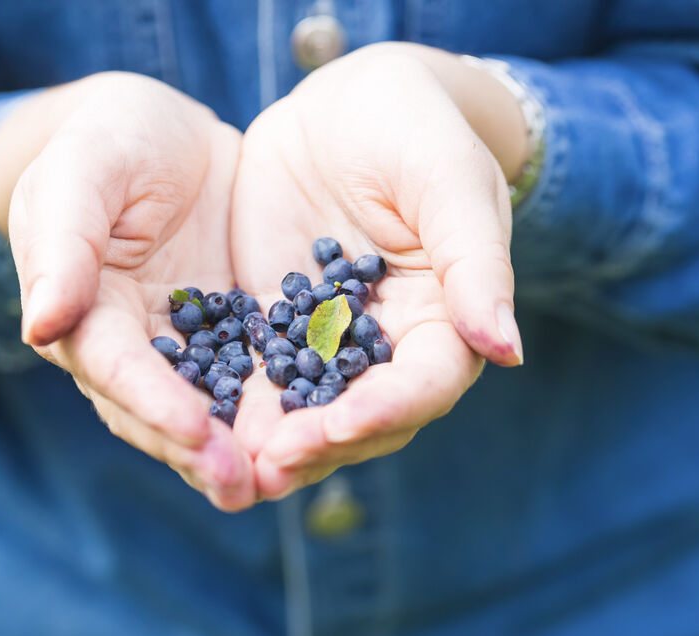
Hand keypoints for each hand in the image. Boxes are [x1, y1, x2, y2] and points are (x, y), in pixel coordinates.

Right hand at [0, 73, 255, 509]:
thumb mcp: (82, 170)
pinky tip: (315, 439)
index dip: (153, 401)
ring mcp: (179, 352)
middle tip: (244, 486)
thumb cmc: (109, 139)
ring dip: (236, 456)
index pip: (113, 368)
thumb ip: (62, 243)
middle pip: (155, 413)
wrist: (163, 133)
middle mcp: (126, 348)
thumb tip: (39, 324)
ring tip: (277, 483)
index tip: (196, 429)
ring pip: (203, 416)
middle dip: (198, 452)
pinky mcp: (227, 342)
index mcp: (81, 312)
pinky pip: (250, 386)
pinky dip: (276, 417)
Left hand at [229, 43, 526, 498]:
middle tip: (271, 462)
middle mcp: (385, 348)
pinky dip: (225, 401)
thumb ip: (475, 263)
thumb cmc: (417, 130)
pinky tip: (190, 421)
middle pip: (360, 417)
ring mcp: (323, 343)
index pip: (424, 384)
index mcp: (444, 323)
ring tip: (231, 465)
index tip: (341, 424)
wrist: (346, 107)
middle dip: (318, 444)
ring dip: (269, 442)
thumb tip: (508, 350)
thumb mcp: (449, 181)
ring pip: (301, 410)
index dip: (386, 408)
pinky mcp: (271, 326)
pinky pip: (248, 372)